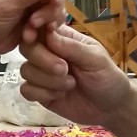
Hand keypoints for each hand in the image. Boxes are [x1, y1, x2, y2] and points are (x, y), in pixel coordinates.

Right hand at [19, 25, 133, 127]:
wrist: (111, 109)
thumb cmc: (107, 77)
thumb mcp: (95, 59)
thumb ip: (72, 47)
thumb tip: (47, 32)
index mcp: (62, 38)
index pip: (39, 27)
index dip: (33, 30)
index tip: (34, 37)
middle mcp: (48, 53)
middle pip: (27, 48)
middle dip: (43, 60)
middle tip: (64, 69)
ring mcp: (42, 73)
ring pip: (26, 70)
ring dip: (47, 80)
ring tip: (70, 84)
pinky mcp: (40, 93)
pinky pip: (26, 90)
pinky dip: (41, 93)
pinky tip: (59, 95)